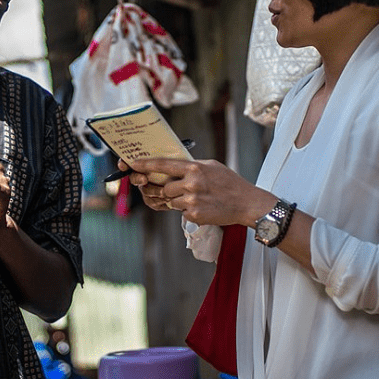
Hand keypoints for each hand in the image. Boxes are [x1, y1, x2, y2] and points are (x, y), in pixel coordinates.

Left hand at [124, 157, 273, 226]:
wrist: (246, 203)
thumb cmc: (229, 183)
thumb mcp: (211, 166)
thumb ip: (191, 166)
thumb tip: (171, 167)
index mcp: (194, 168)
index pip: (163, 165)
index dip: (145, 165)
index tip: (132, 164)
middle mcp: (190, 183)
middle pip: (164, 187)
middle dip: (167, 189)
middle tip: (180, 189)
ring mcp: (191, 201)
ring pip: (171, 201)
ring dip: (179, 200)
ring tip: (198, 198)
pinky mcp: (193, 215)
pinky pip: (181, 212)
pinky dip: (188, 210)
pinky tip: (203, 206)